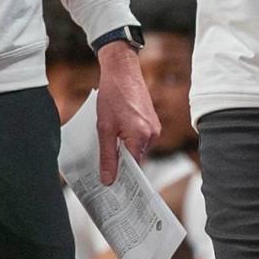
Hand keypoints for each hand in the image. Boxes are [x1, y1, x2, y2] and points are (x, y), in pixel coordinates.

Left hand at [95, 43, 159, 184]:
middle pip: (136, 159)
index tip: (112, 188)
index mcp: (141, 137)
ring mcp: (154, 126)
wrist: (122, 70)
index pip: (134, 169)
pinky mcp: (152, 120)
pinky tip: (116, 133)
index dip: (122, 178)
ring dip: (124, 149)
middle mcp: (152, 133)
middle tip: (104, 170)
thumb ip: (107, 156)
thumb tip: (109, 180)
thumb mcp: (104, 128)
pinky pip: (140, 137)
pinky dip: (129, 139)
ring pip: (137, 148)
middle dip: (121, 163)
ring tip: (109, 144)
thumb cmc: (113, 95)